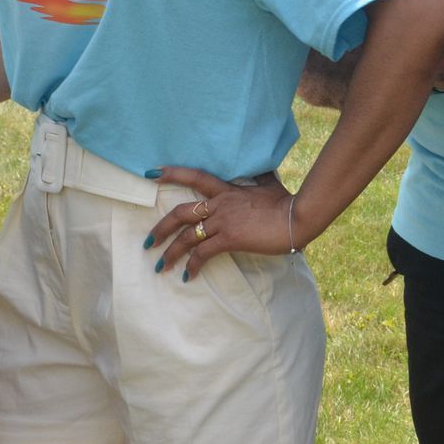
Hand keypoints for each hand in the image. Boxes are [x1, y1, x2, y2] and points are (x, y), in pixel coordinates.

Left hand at [145, 169, 292, 277]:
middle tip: (148, 241)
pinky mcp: (230, 239)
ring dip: (170, 253)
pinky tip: (188, 276)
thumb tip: (263, 168)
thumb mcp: (269, 184)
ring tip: (160, 265)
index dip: (173, 174)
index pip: (196, 177)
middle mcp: (220, 204)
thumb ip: (259, 178)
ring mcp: (223, 221)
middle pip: (181, 213)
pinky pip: (203, 254)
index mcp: (227, 190)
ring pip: (187, 237)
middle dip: (161, 228)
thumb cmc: (286, 202)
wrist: (296, 216)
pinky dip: (193, 266)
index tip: (153, 174)